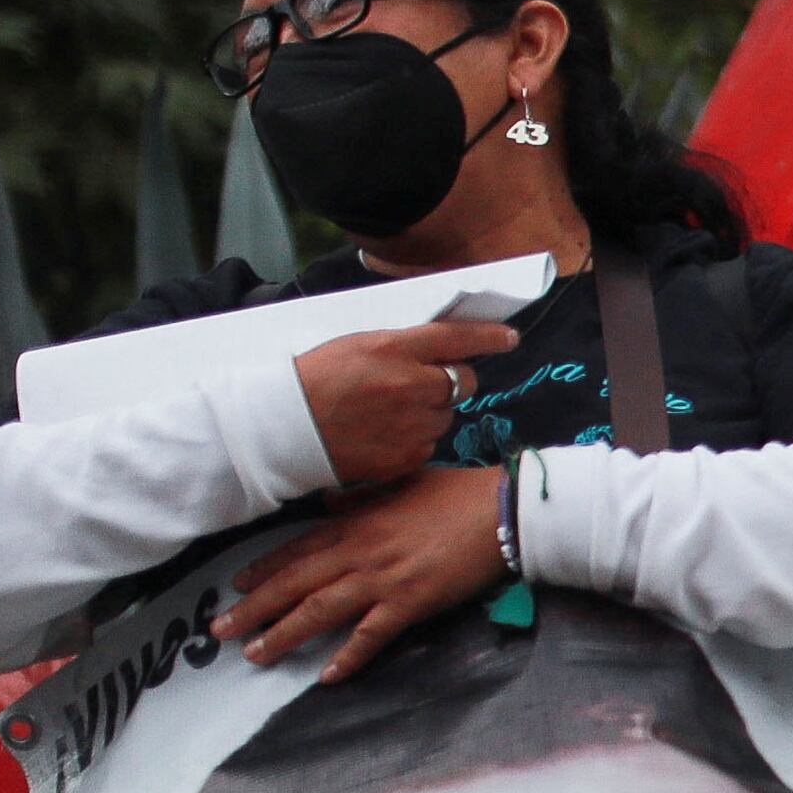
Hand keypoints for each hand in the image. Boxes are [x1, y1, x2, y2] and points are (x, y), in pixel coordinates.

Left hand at [219, 470, 509, 681]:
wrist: (504, 510)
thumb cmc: (459, 493)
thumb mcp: (403, 480)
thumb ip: (364, 493)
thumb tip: (333, 499)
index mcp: (356, 520)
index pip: (297, 549)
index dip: (264, 570)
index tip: (236, 587)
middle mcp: (359, 551)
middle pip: (295, 583)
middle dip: (254, 608)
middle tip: (221, 630)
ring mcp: (383, 578)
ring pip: (320, 609)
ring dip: (285, 634)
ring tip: (256, 655)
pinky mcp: (411, 602)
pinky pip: (371, 634)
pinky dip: (348, 656)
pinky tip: (327, 676)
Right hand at [293, 321, 523, 488]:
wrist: (284, 427)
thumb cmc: (316, 379)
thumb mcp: (358, 346)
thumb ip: (403, 347)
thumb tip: (444, 348)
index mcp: (393, 349)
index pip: (457, 339)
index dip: (488, 337)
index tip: (508, 338)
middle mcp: (410, 384)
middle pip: (463, 381)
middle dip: (453, 380)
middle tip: (424, 382)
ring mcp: (411, 423)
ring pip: (447, 415)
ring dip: (431, 411)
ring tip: (391, 411)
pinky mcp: (407, 454)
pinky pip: (430, 443)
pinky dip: (416, 438)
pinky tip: (385, 433)